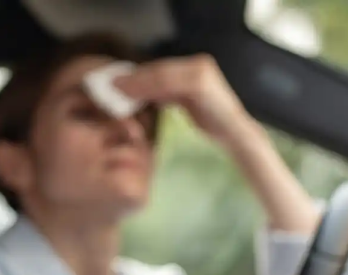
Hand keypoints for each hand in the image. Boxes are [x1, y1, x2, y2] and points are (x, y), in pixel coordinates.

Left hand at [115, 54, 255, 148]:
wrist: (237, 136)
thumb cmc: (213, 123)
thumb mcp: (185, 105)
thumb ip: (168, 94)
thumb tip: (140, 91)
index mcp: (197, 68)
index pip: (161, 69)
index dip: (138, 75)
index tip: (116, 82)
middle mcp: (199, 65)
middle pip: (158, 69)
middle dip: (133, 77)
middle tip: (110, 85)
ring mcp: (201, 71)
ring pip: (160, 75)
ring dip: (136, 82)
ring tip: (116, 90)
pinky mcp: (200, 82)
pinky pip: (167, 84)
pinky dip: (147, 88)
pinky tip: (132, 96)